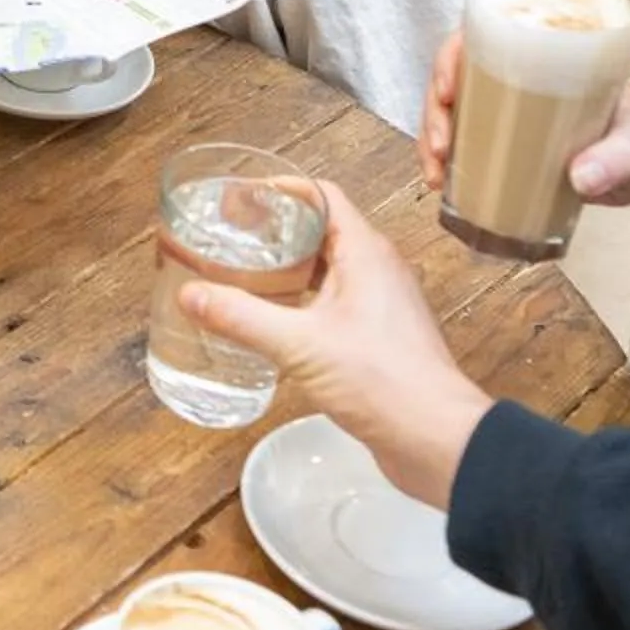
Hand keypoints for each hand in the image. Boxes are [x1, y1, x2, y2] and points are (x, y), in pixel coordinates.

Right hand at [180, 182, 495, 508]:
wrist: (437, 440)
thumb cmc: (387, 382)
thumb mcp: (300, 344)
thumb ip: (242, 316)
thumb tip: (192, 294)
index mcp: (366, 253)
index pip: (323, 196)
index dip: (281, 189)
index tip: (243, 196)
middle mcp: (378, 271)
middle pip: (323, 231)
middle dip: (277, 231)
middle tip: (234, 237)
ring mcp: (381, 306)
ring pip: (329, 271)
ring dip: (289, 270)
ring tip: (245, 277)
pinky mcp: (379, 339)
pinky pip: (336, 305)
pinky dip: (303, 304)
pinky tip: (275, 325)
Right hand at [418, 38, 629, 206]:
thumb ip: (618, 158)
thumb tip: (580, 178)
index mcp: (551, 55)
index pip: (486, 33)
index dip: (454, 56)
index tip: (450, 91)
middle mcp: (522, 76)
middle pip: (457, 73)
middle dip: (435, 108)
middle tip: (441, 146)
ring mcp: (512, 110)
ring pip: (453, 110)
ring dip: (433, 137)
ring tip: (436, 175)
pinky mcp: (510, 144)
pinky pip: (465, 144)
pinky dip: (446, 162)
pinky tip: (442, 185)